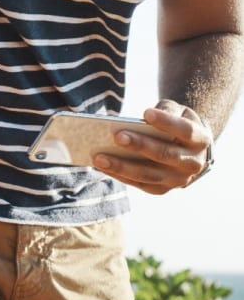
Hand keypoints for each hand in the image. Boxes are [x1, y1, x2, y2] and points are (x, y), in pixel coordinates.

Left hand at [92, 100, 212, 194]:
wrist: (189, 147)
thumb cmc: (177, 122)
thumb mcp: (177, 110)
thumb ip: (166, 110)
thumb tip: (143, 118)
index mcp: (200, 140)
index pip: (185, 131)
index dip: (166, 122)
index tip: (146, 113)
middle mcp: (193, 163)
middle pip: (164, 155)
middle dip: (140, 145)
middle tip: (116, 136)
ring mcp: (179, 180)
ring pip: (149, 174)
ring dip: (122, 167)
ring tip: (98, 157)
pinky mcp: (163, 189)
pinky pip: (140, 184)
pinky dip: (120, 176)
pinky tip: (102, 167)